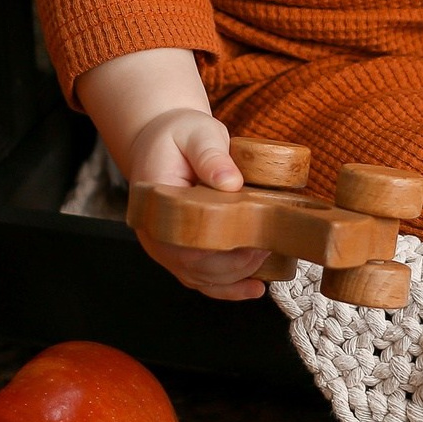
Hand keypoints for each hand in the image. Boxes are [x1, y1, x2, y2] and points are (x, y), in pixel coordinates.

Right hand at [76, 48, 269, 300]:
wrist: (160, 140)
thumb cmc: (179, 134)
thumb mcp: (196, 132)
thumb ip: (211, 155)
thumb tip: (231, 182)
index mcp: (155, 202)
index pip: (183, 238)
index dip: (218, 248)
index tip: (251, 241)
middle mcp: (155, 232)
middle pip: (193, 265)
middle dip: (234, 264)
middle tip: (266, 247)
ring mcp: (165, 246)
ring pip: (198, 277)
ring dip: (234, 278)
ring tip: (266, 263)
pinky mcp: (178, 251)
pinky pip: (200, 278)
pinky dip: (227, 288)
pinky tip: (254, 288)